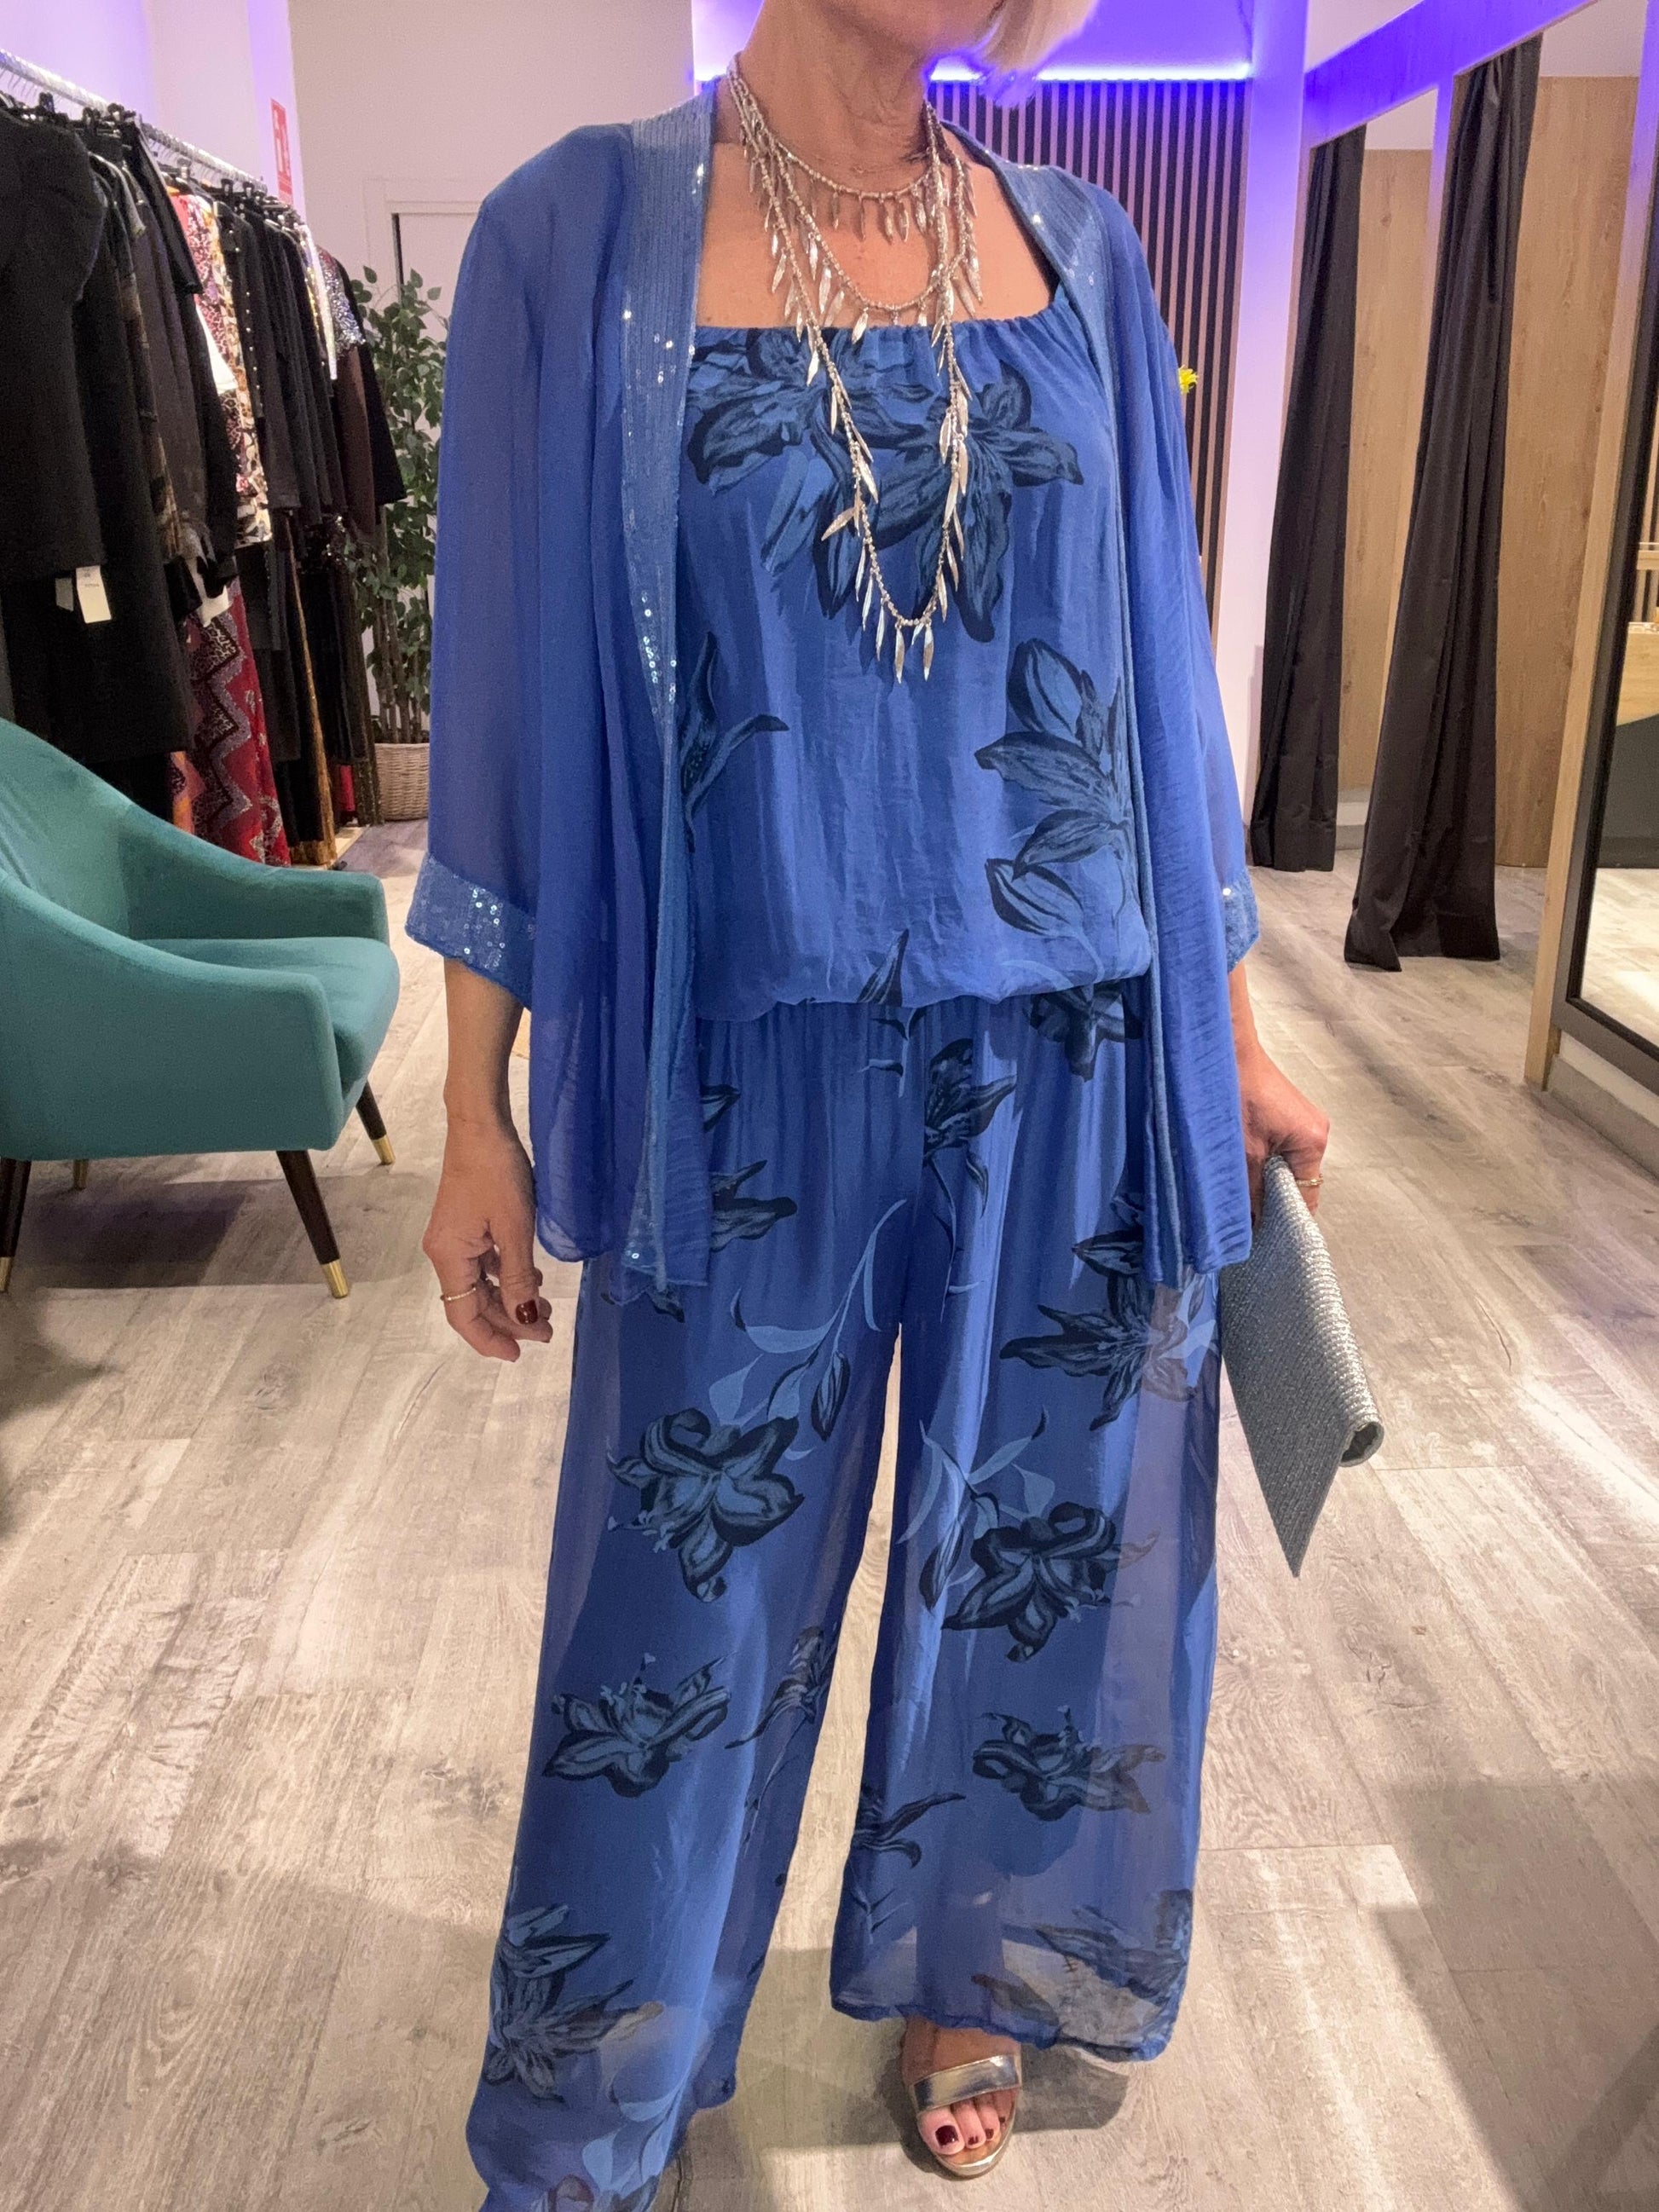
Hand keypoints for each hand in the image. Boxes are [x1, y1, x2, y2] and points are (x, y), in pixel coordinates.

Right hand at [422, 1114, 553, 1360]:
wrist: (480, 1124)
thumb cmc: (497, 1172)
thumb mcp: (514, 1227)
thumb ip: (519, 1277)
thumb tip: (526, 1320)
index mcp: (449, 1256)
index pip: (463, 1314)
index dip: (490, 1338)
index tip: (520, 1355)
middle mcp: (444, 1252)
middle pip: (473, 1302)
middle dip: (510, 1320)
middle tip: (548, 1331)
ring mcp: (454, 1238)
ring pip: (481, 1283)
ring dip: (512, 1298)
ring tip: (547, 1307)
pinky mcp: (466, 1224)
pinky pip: (485, 1263)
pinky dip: (508, 1275)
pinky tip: (534, 1277)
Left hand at [1236, 1040, 1330, 1218]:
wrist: (1225, 1050)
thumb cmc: (1235, 1092)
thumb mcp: (1242, 1152)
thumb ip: (1252, 1191)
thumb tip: (1255, 1224)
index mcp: (1313, 1142)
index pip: (1308, 1197)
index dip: (1286, 1219)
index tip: (1264, 1235)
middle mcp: (1316, 1132)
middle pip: (1299, 1182)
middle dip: (1274, 1199)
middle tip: (1247, 1217)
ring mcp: (1305, 1123)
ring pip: (1287, 1167)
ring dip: (1265, 1179)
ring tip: (1241, 1192)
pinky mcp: (1288, 1116)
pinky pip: (1280, 1150)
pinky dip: (1263, 1162)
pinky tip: (1243, 1167)